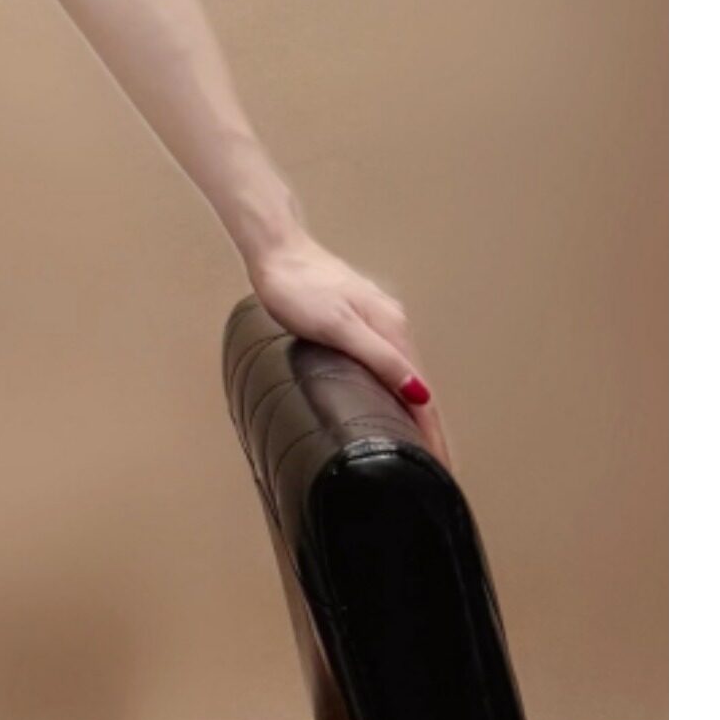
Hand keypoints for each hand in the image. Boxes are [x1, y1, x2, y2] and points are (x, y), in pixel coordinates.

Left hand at [243, 228, 452, 469]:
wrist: (276, 251)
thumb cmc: (299, 288)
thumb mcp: (339, 327)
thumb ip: (380, 360)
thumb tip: (420, 394)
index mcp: (393, 330)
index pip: (422, 395)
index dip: (432, 434)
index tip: (443, 467)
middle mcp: (392, 325)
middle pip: (419, 388)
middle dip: (430, 430)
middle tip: (439, 468)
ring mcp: (378, 321)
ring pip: (405, 376)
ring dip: (416, 412)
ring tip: (421, 445)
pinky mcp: (360, 319)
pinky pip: (388, 363)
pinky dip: (397, 390)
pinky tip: (390, 400)